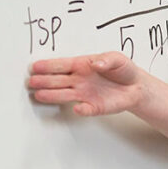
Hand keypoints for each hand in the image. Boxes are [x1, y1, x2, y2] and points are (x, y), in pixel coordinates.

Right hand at [28, 52, 144, 116]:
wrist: (136, 87)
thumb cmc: (123, 70)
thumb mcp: (117, 58)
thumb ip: (106, 60)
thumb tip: (95, 64)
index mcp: (82, 65)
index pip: (62, 65)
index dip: (49, 66)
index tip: (36, 66)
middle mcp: (79, 80)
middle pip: (58, 80)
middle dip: (44, 81)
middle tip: (31, 82)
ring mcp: (85, 94)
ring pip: (64, 95)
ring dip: (52, 95)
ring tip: (38, 95)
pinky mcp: (94, 106)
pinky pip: (85, 109)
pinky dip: (80, 109)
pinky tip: (75, 108)